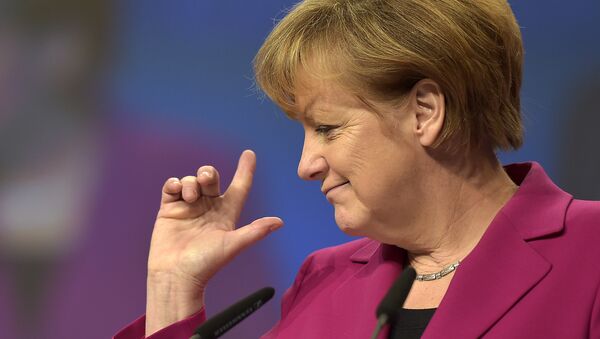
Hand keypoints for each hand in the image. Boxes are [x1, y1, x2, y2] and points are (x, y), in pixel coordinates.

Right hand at [145, 150, 282, 334]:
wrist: (175, 275)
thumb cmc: (206, 264)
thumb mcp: (233, 245)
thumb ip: (254, 231)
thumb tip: (280, 222)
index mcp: (226, 214)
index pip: (239, 187)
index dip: (245, 170)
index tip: (249, 154)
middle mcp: (208, 208)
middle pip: (212, 178)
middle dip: (209, 173)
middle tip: (206, 179)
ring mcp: (188, 207)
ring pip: (192, 180)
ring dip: (191, 182)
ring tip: (189, 197)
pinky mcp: (170, 209)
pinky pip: (172, 186)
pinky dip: (174, 183)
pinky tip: (176, 190)